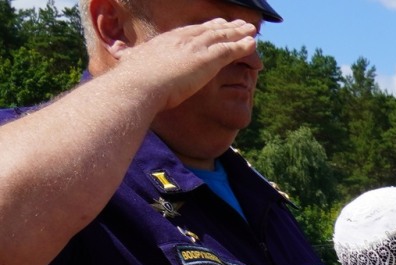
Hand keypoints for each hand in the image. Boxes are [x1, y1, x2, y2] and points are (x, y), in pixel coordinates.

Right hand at [113, 18, 260, 110]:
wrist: (139, 84)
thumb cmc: (132, 80)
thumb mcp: (131, 65)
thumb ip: (130, 61)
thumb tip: (116, 57)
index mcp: (166, 40)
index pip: (190, 31)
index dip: (205, 28)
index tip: (214, 25)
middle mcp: (182, 39)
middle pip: (209, 29)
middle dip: (225, 26)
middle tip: (238, 23)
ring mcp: (195, 47)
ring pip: (223, 36)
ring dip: (239, 32)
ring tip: (251, 29)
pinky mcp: (207, 59)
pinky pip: (231, 50)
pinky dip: (243, 46)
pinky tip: (253, 43)